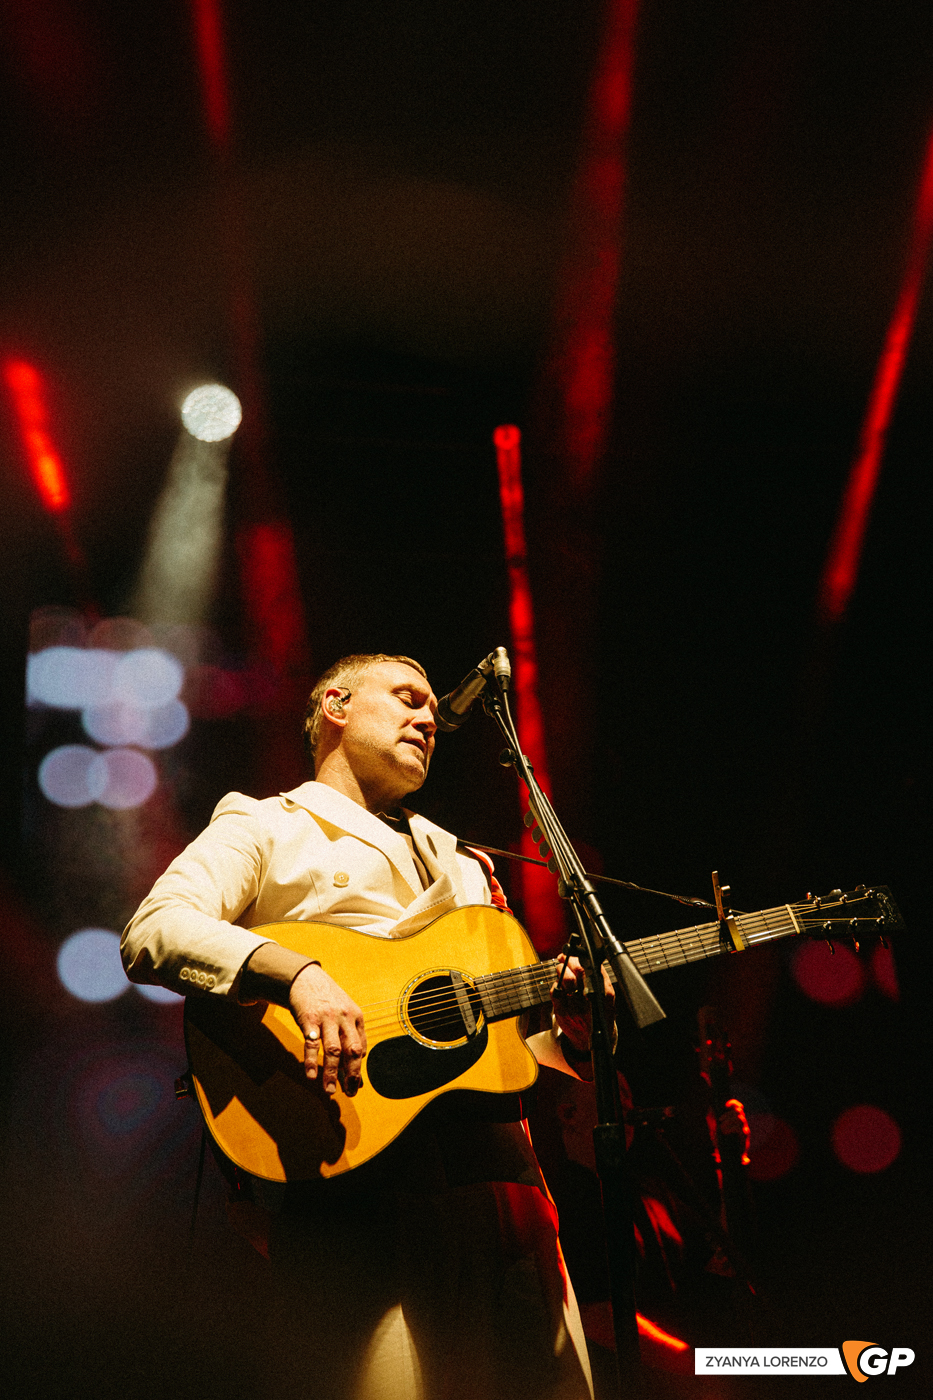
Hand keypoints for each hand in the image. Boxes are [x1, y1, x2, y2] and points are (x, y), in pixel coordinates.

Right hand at [289, 964, 366, 1096]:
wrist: (305, 978)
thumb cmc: (326, 1000)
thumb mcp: (344, 1013)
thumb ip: (350, 1037)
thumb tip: (355, 1066)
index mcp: (357, 1017)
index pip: (361, 1048)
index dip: (358, 1068)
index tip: (355, 1085)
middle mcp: (344, 1017)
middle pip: (352, 1050)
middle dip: (352, 1075)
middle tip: (349, 1092)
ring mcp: (327, 1018)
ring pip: (333, 1050)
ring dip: (331, 1073)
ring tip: (329, 1090)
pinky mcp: (309, 1019)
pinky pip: (311, 1043)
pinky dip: (311, 1061)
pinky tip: (311, 1076)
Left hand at [550, 954, 614, 1054]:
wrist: (590, 1041)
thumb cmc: (598, 1014)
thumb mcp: (606, 998)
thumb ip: (600, 978)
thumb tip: (587, 957)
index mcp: (604, 996)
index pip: (593, 971)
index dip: (582, 960)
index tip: (577, 954)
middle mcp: (590, 1002)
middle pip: (579, 972)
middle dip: (571, 961)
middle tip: (568, 957)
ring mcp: (575, 1008)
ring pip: (565, 980)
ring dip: (562, 969)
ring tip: (562, 965)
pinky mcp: (562, 1013)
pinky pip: (555, 991)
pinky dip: (556, 983)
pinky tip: (559, 981)